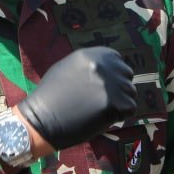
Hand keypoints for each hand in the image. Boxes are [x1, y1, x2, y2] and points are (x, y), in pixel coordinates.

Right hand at [18, 47, 137, 151]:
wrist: (42, 118)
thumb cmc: (51, 96)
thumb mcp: (68, 68)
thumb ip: (89, 66)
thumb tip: (108, 70)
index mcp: (92, 54)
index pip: (117, 60)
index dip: (114, 74)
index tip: (106, 86)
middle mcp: (104, 65)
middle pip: (127, 75)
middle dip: (119, 88)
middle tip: (104, 101)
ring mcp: (111, 84)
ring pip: (130, 93)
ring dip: (121, 103)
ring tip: (101, 111)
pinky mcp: (115, 103)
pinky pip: (130, 109)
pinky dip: (121, 116)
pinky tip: (103, 118)